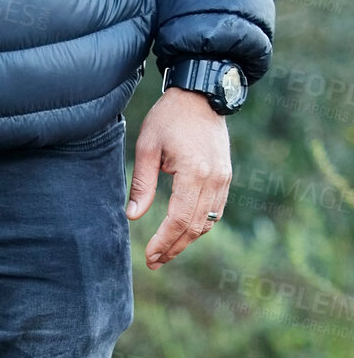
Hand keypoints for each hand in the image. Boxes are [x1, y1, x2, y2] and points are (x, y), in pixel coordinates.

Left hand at [126, 88, 231, 270]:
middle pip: (194, 227)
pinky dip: (199, 226)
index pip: (179, 219)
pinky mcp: (225, 176)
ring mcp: (224, 178)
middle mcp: (214, 179)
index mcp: (195, 172)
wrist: (202, 94)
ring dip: (186, 241)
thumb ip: (141, 183)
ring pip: (207, 222)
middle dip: (173, 248)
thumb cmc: (169, 117)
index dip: (163, 241)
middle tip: (153, 262)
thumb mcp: (147, 147)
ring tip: (164, 253)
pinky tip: (181, 234)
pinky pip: (215, 211)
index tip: (148, 255)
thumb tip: (133, 217)